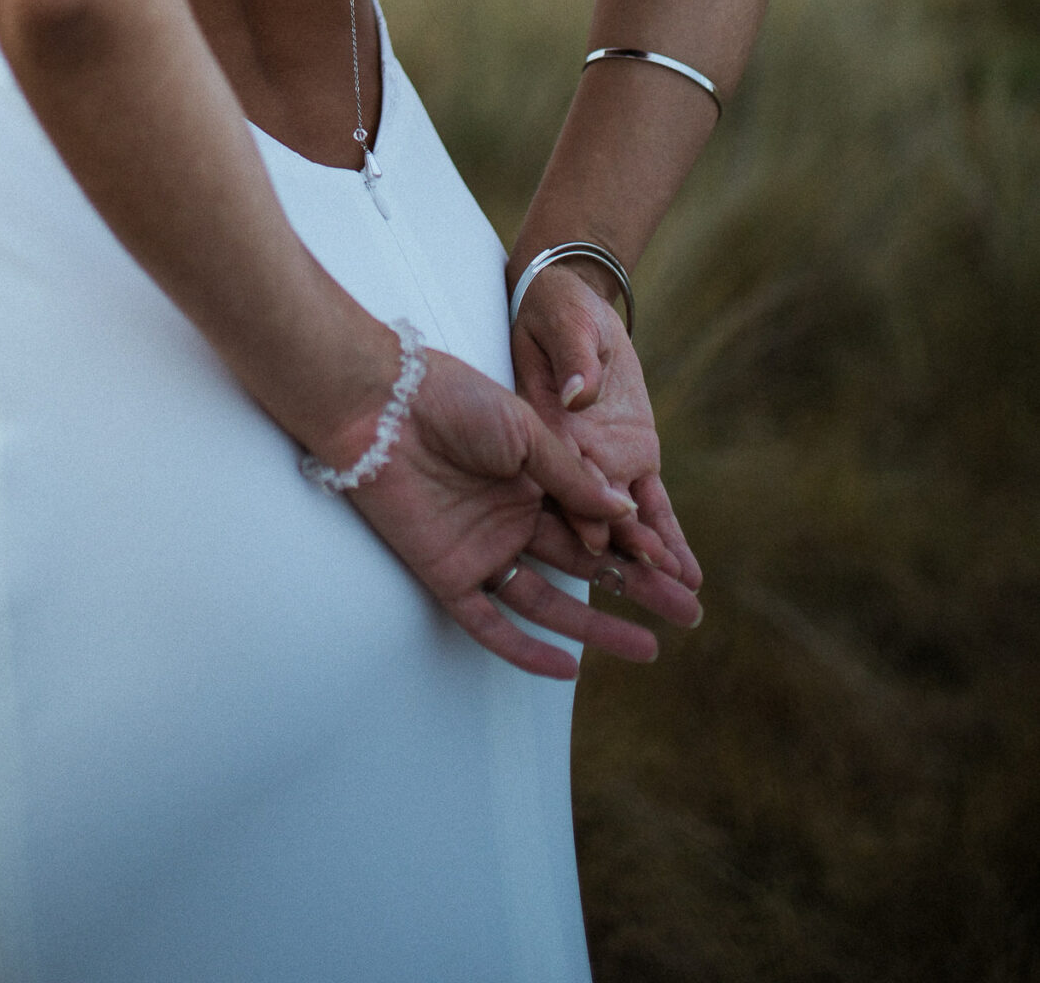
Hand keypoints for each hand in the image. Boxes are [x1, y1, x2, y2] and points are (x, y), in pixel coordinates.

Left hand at [328, 345, 666, 680]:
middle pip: (584, 567)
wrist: (383, 404)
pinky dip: (525, 649)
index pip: (596, 524)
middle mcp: (512, 519)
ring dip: (596, 627)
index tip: (679, 566)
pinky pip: (489, 623)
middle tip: (685, 614)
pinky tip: (568, 668)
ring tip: (648, 649)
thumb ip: (571, 477)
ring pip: (548, 601)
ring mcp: (482, 549)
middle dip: (636, 590)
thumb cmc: (452, 400)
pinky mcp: (448, 573)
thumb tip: (625, 515)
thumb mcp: (526, 430)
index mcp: (534, 479)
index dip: (637, 548)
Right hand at [510, 265, 703, 601]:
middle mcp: (569, 459)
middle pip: (593, 516)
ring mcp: (603, 464)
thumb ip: (571, 357)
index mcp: (542, 429)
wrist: (576, 306)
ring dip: (650, 557)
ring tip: (682, 595)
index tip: (597, 542)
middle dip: (621, 557)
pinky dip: (669, 534)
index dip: (577, 510)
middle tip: (653, 587)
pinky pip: (654, 504)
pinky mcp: (634, 459)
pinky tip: (688, 571)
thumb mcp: (563, 322)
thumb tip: (580, 394)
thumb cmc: (557, 309)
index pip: (557, 476)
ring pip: (627, 521)